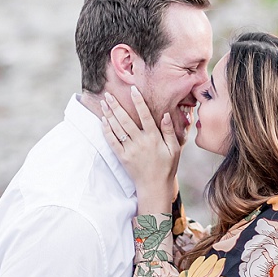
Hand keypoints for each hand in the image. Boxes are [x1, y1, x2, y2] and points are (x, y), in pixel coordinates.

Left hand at [101, 87, 180, 210]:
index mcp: (154, 138)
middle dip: (116, 106)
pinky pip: (112, 142)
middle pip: (126, 120)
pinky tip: (103, 121)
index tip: (133, 90)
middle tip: (108, 94)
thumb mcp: (174, 149)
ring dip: (109, 115)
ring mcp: (130, 150)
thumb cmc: (166, 167)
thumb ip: (170, 131)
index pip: (145, 115)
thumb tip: (166, 115)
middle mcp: (140, 142)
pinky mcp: (122, 157)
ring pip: (117, 129)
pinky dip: (106, 131)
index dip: (139, 101)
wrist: (154, 187)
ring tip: (104, 103)